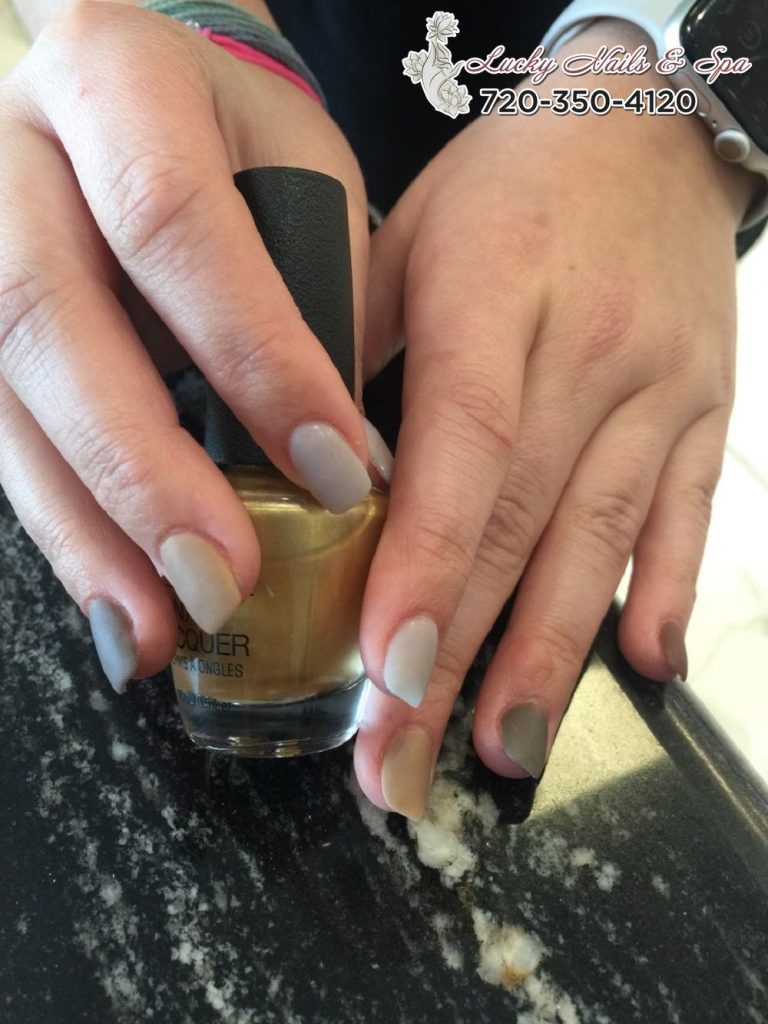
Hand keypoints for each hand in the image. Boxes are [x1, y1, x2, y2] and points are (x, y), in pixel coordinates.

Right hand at [0, 0, 371, 687]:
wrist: (143, 97)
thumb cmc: (241, 138)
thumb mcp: (303, 177)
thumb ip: (317, 300)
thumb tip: (341, 471)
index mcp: (117, 82)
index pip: (174, 223)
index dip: (253, 357)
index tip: (336, 472)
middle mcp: (17, 158)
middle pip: (49, 322)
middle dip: (142, 470)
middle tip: (224, 579)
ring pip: (4, 397)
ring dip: (86, 530)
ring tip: (159, 629)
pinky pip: (2, 438)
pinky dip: (66, 529)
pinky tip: (118, 602)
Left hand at [354, 22, 754, 818]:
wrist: (645, 127)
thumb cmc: (508, 187)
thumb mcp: (404, 238)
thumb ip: (351, 352)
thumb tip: (312, 477)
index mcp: (494, 296)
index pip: (465, 449)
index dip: (427, 567)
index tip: (386, 674)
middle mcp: (589, 352)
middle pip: (523, 525)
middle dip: (460, 656)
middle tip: (403, 763)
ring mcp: (661, 388)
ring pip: (605, 540)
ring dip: (552, 656)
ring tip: (503, 750)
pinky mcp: (706, 409)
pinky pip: (690, 511)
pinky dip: (667, 591)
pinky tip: (642, 668)